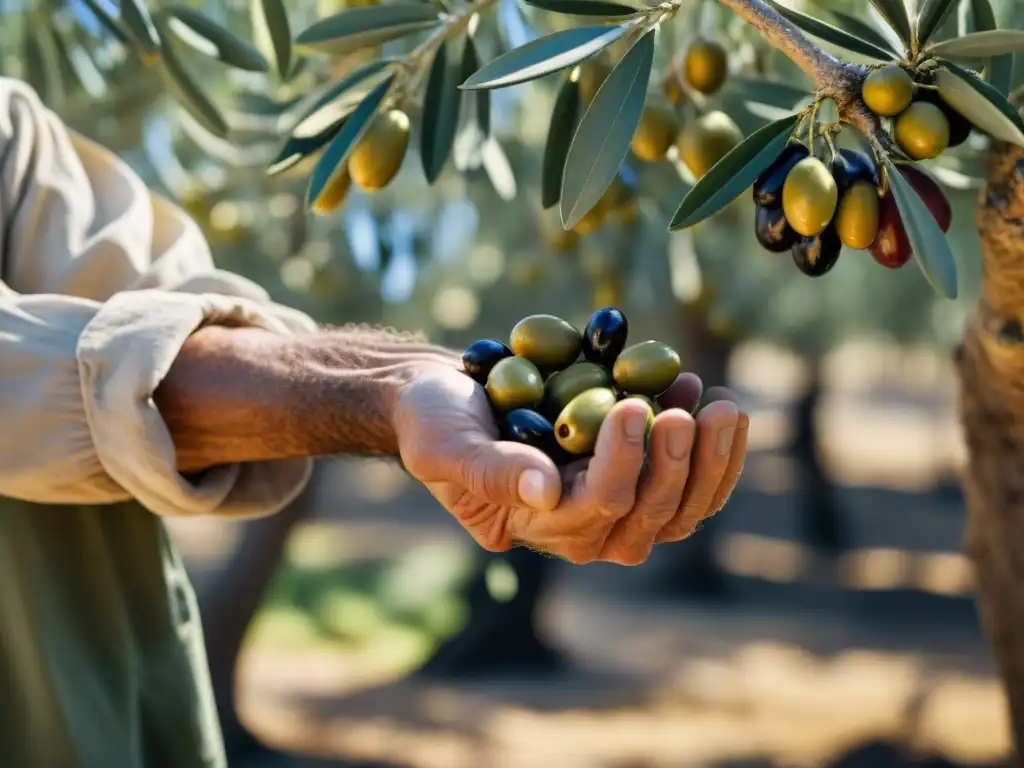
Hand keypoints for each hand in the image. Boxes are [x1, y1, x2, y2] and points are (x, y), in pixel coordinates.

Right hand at [394, 365, 748, 564]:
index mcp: (539, 526)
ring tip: (725, 405)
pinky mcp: (630, 471)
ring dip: (712, 459)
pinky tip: (700, 390)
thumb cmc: (433, 423)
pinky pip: (685, 476)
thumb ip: (489, 471)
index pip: (598, 506)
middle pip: (654, 515)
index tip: (630, 405)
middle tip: (707, 409)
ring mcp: (612, 501)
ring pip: (682, 505)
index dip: (623, 461)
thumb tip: (547, 490)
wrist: (445, 399)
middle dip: (686, 463)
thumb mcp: (444, 446)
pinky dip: (705, 444)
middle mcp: (583, 526)